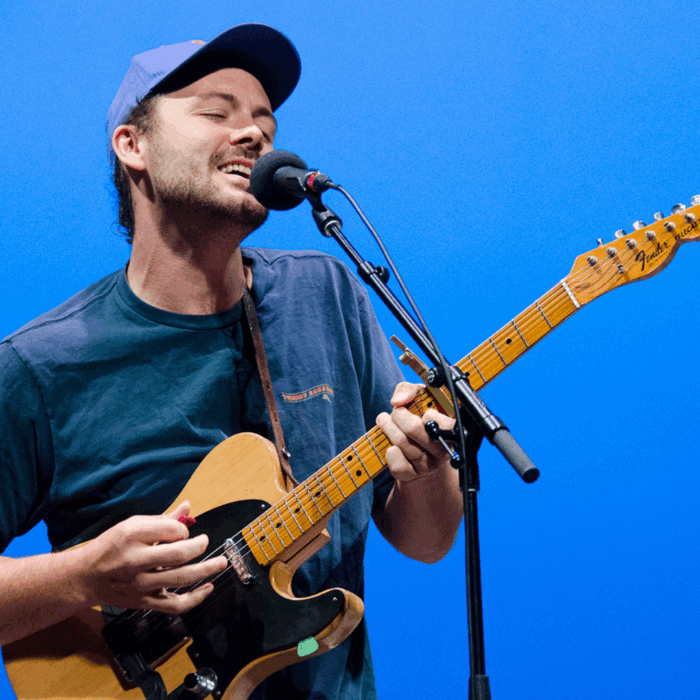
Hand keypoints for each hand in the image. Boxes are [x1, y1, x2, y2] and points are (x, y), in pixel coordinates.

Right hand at [76, 501, 227, 613]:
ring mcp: (140, 585)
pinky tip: (208, 588)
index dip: (183, 529)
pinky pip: (174, 605)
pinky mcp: (144, 602)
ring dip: (206, 570)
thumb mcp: (131, 526)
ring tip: (221, 562)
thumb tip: (188, 507)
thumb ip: (162, 519)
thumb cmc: (110, 547)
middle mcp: (135, 561)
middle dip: (198, 546)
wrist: (85, 578)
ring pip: (180, 579)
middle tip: (206, 541)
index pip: (170, 530)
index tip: (183, 530)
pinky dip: (195, 599)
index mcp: (130, 537)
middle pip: (177, 555)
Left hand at [376, 382, 455, 482]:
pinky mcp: (413, 475)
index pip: (440, 421)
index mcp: (450, 429)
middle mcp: (443, 449)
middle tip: (395, 412)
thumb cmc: (420, 418)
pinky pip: (398, 466)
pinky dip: (390, 453)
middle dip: (398, 415)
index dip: (425, 413)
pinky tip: (390, 446)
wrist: (419, 447)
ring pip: (401, 443)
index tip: (420, 410)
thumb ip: (409, 389)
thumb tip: (398, 400)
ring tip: (385, 421)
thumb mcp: (419, 398)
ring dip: (387, 428)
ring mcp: (429, 464)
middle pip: (413, 429)